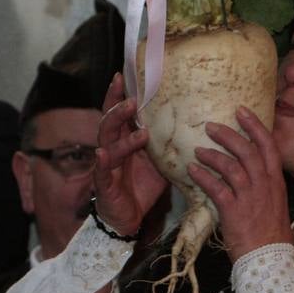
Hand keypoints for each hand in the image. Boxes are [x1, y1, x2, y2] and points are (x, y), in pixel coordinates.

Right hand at [92, 73, 167, 236]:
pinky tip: (102, 153)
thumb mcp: (160, 162)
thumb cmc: (142, 186)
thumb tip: (193, 126)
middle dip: (118, 108)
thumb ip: (168, 144)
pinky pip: (100, 170)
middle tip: (132, 99)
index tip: (122, 75)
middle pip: (110, 121)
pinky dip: (101, 161)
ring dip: (121, 132)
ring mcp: (106, 165)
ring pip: (108, 142)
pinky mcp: (103, 184)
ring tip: (138, 127)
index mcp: (124, 140)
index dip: (118, 95)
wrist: (130, 217)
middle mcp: (112, 148)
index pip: (120, 113)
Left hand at [189, 106, 292, 260]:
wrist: (269, 260)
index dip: (254, 126)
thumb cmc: (270, 235)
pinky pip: (217, 188)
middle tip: (211, 126)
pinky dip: (203, 177)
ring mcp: (250, 198)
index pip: (268, 146)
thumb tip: (248, 174)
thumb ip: (263, 187)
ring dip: (213, 155)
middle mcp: (265, 186)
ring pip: (231, 166)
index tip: (241, 111)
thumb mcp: (274, 205)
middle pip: (248, 151)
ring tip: (198, 150)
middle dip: (229, 135)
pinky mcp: (234, 211)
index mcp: (276, 182)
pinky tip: (192, 171)